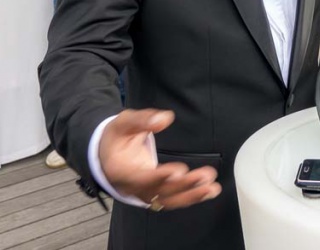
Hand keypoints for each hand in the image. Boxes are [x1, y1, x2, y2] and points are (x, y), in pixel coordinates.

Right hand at [98, 109, 220, 210]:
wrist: (107, 153)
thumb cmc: (116, 136)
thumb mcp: (123, 122)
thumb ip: (143, 120)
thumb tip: (164, 118)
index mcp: (120, 171)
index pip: (141, 178)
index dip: (160, 177)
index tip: (179, 170)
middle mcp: (132, 187)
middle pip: (159, 191)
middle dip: (183, 185)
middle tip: (205, 175)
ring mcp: (144, 193)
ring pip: (169, 200)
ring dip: (192, 195)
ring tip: (212, 187)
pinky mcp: (155, 193)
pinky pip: (173, 199)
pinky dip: (192, 197)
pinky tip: (210, 191)